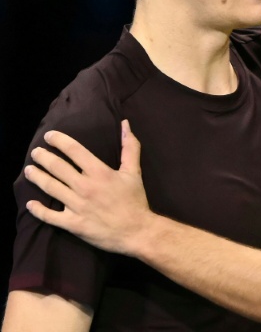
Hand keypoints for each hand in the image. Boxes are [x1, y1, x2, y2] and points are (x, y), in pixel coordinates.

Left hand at [25, 120, 150, 255]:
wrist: (137, 231)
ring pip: (50, 188)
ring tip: (28, 170)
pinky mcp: (73, 223)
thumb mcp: (134, 172)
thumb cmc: (135, 200)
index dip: (59, 141)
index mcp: (99, 172)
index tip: (49, 136)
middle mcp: (85, 187)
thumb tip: (125, 124)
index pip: (74, 150)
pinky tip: (30, 203)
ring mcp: (77, 206)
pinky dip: (38, 210)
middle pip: (57, 167)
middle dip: (43, 157)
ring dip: (36, 177)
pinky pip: (50, 216)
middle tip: (35, 152)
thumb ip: (129, 147)